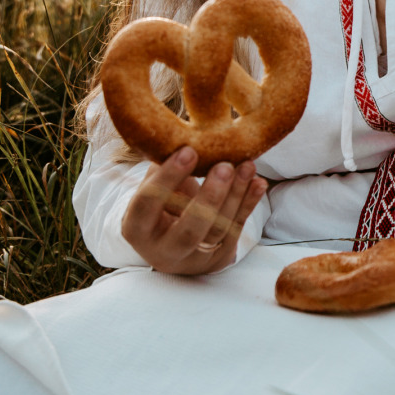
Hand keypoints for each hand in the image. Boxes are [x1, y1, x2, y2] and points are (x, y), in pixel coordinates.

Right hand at [121, 147, 266, 275]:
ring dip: (236, 196)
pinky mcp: (219, 258)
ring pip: (218, 230)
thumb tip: (181, 135)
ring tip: (247, 166)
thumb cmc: (159, 205)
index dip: (168, 177)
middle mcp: (164, 250)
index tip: (189, 151)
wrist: (172, 244)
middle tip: (225, 165)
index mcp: (137, 229)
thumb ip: (163, 167)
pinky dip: (249, 204)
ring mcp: (194, 259)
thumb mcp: (152, 189)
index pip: (148, 203)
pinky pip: (236, 229)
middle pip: (190, 229)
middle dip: (210, 196)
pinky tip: (257, 182)